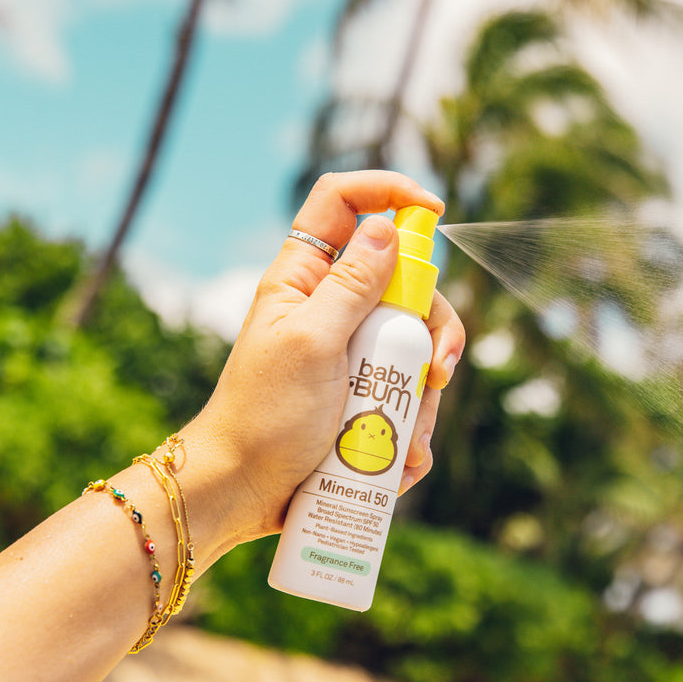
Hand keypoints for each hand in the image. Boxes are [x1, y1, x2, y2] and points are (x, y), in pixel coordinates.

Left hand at [187, 171, 464, 554]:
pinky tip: (400, 461)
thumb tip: (388, 228)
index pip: (342, 203)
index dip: (389, 191)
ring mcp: (348, 353)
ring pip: (413, 346)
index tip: (435, 211)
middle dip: (432, 329)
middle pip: (404, 285)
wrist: (244, 490)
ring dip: (423, 395)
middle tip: (437, 372)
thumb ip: (350, 286)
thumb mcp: (310, 344)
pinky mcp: (360, 395)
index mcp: (305, 279)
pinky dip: (411, 429)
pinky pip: (405, 396)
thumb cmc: (264, 416)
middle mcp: (331, 308)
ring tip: (408, 441)